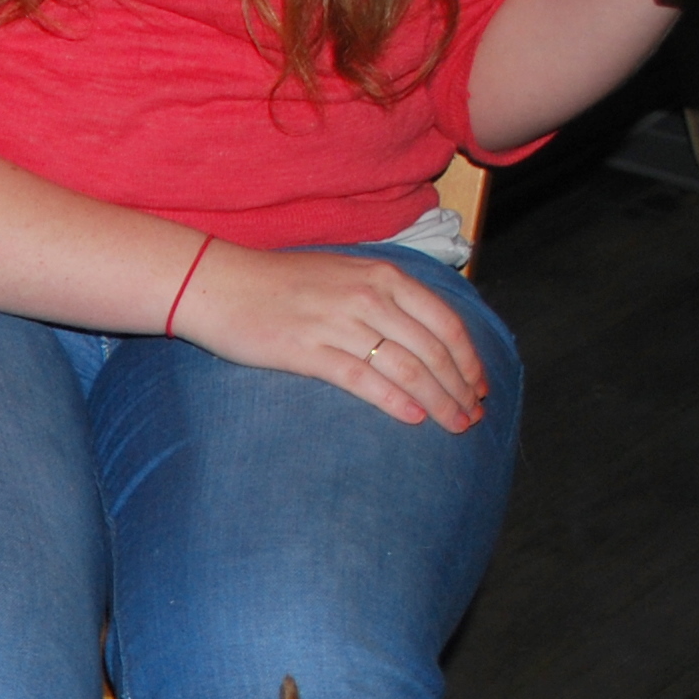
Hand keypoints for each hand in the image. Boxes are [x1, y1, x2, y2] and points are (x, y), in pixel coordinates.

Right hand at [172, 241, 488, 431]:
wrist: (218, 284)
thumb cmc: (278, 282)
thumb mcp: (342, 274)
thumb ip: (382, 294)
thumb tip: (419, 331)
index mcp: (382, 276)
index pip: (445, 322)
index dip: (469, 359)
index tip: (479, 387)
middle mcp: (368, 297)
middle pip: (432, 349)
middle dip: (459, 388)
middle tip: (473, 417)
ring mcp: (339, 323)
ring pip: (407, 367)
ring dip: (437, 400)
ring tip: (453, 425)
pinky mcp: (308, 351)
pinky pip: (364, 379)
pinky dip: (394, 400)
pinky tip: (413, 419)